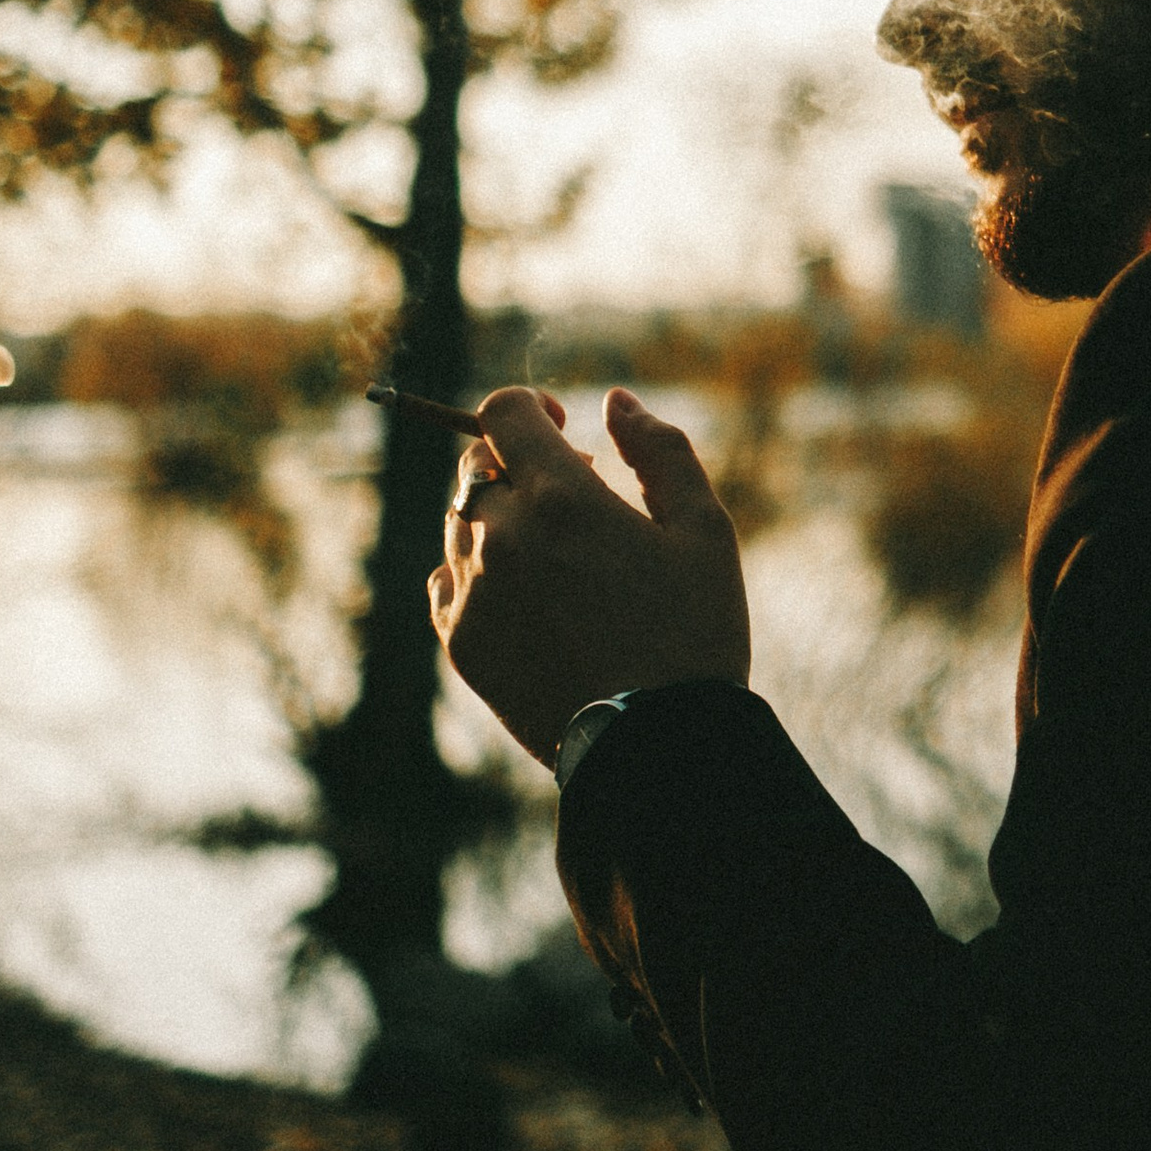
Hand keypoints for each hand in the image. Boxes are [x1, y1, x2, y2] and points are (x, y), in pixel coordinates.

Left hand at [429, 386, 749, 769]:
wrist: (657, 748)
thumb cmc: (694, 634)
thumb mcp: (703, 530)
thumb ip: (659, 451)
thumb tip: (615, 402)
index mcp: (560, 498)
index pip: (502, 412)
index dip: (531, 406)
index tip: (562, 426)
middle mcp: (500, 538)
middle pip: (476, 464)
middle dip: (520, 464)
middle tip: (579, 498)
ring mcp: (471, 594)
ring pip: (460, 522)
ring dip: (501, 518)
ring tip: (561, 557)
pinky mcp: (461, 643)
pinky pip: (446, 580)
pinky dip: (478, 572)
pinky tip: (531, 596)